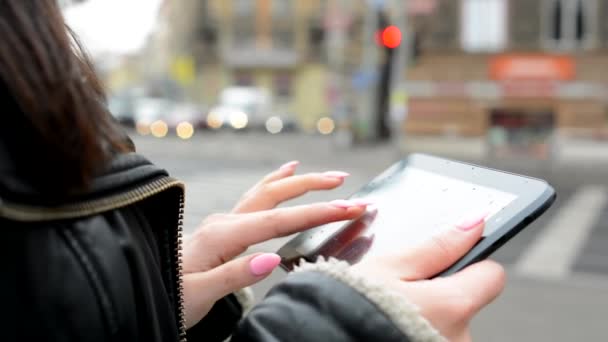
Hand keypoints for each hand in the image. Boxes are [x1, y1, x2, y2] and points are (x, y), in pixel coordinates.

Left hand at [182, 161, 369, 326]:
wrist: (143, 289)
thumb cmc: (169, 296)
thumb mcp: (198, 294)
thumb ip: (235, 275)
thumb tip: (274, 259)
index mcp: (222, 235)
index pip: (279, 221)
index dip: (316, 213)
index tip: (348, 208)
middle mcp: (225, 222)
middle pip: (275, 196)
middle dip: (313, 187)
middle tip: (345, 181)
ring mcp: (224, 222)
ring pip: (268, 193)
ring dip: (299, 182)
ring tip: (327, 175)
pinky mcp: (224, 228)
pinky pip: (256, 198)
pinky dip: (276, 183)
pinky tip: (285, 174)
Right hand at [352, 215, 504, 341]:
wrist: (321, 339)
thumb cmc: (349, 306)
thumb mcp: (389, 267)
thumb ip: (436, 247)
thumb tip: (473, 223)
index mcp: (454, 306)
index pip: (491, 275)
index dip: (470, 264)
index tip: (446, 264)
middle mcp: (460, 338)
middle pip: (463, 303)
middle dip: (439, 295)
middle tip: (400, 293)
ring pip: (446, 325)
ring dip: (426, 317)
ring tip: (390, 314)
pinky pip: (432, 338)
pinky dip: (416, 333)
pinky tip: (392, 330)